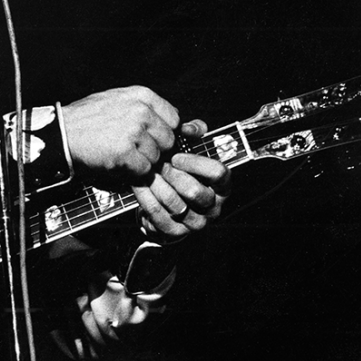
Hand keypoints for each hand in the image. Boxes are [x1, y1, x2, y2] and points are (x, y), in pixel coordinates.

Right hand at [61, 86, 179, 176]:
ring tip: (122, 155)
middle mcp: (141, 112)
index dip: (163, 131)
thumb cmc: (85, 118)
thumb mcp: (117, 99)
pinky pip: (143, 170)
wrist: (61, 133)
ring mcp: (134, 132)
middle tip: (135, 150)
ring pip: (156, 157)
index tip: (152, 138)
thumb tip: (169, 121)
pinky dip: (132, 172)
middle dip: (154, 149)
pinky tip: (118, 163)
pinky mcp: (125, 153)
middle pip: (168, 140)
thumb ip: (143, 107)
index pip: (174, 118)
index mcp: (141, 96)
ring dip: (141, 161)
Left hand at [133, 119, 230, 241]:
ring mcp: (196, 222)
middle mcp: (213, 206)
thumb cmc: (178, 172)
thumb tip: (190, 127)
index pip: (218, 173)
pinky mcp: (176, 233)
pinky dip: (146, 200)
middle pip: (195, 191)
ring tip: (145, 174)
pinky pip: (159, 217)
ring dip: (157, 187)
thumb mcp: (187, 150)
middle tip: (157, 165)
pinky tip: (138, 187)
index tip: (176, 156)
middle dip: (172, 175)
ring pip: (176, 205)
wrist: (162, 202)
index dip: (195, 162)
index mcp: (222, 186)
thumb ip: (192, 134)